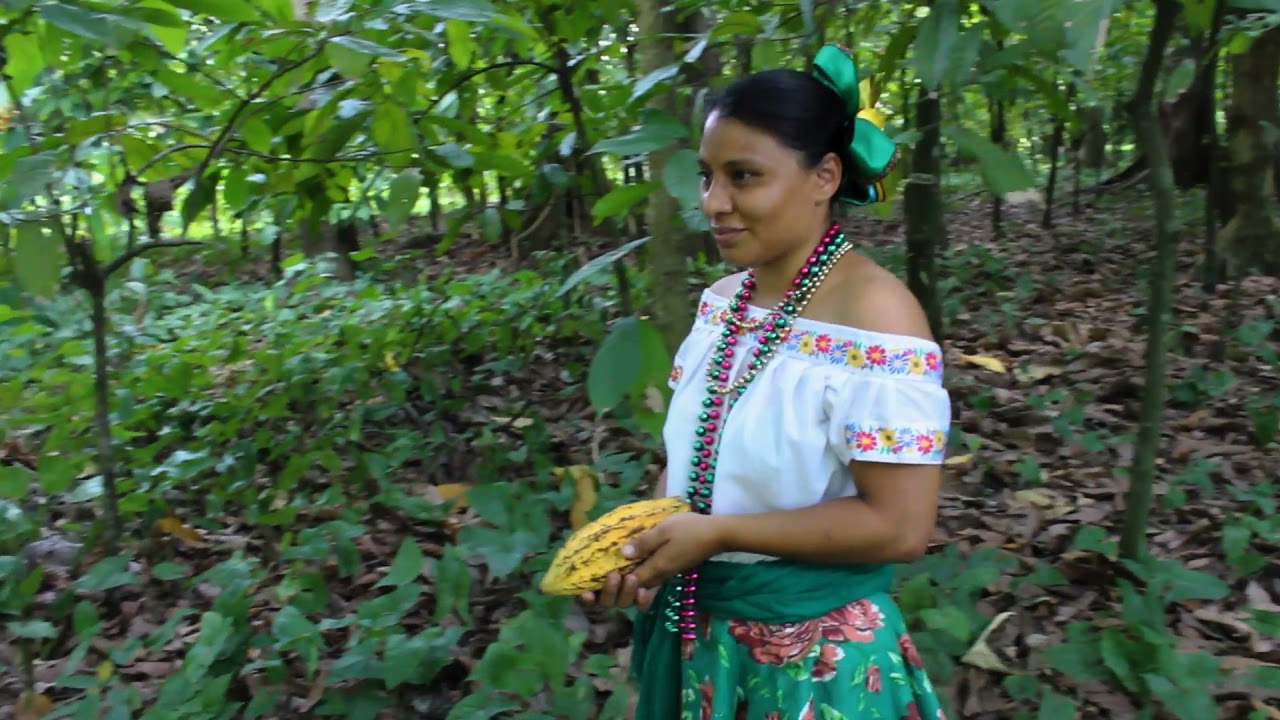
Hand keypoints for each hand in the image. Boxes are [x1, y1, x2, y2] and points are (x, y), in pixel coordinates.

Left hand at [577, 512, 725, 609]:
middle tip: (605, 577)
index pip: (628, 587)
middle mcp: (657, 578)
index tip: (597, 579)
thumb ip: (644, 543)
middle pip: (630, 598)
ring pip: (637, 593)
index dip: (609, 588)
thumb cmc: (690, 529)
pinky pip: (646, 584)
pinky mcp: (667, 571)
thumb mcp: (664, 530)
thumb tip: (623, 554)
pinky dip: (634, 584)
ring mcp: (663, 576)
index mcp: (655, 570)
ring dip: (622, 590)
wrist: (716, 534)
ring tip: (610, 574)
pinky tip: (627, 571)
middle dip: (613, 594)